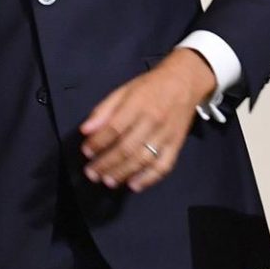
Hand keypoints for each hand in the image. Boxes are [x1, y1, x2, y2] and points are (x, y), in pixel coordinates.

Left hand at [80, 48, 215, 192]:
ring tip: (107, 181)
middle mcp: (152, 121)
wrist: (184, 82)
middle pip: (127, 147)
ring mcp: (166, 135)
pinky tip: (134, 185)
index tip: (85, 152)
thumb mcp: (123, 90)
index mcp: (137, 104)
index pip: (114, 128)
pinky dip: (149, 178)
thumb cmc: (148, 86)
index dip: (98, 142)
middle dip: (107, 163)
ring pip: (143, 159)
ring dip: (123, 173)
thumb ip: (104, 110)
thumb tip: (86, 130)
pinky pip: (164, 166)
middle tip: (91, 173)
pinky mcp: (177, 145)